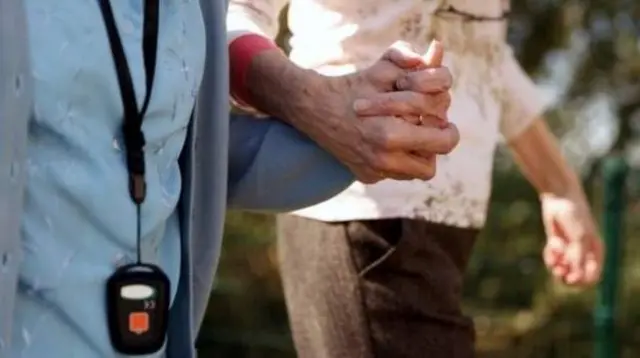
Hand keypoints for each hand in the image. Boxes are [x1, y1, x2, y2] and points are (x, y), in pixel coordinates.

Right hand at [296, 42, 456, 182]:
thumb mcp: (384, 69)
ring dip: (419, 153)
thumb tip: (437, 52)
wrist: (314, 108)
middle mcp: (382, 160)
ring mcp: (373, 172)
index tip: (434, 113)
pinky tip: (388, 140)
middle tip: (428, 126)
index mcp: (390, 135)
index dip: (444, 124)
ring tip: (409, 132)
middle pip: (432, 165)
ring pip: (417, 172)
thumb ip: (414, 63)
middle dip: (436, 143)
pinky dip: (399, 158)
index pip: (444, 140)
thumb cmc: (353, 86)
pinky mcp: (366, 177)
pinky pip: (397, 174)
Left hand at [540, 192, 602, 285]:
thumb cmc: (575, 217)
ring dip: (556, 266)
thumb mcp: (579, 238)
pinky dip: (550, 256)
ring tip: (555, 251)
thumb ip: (578, 258)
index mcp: (596, 254)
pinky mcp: (556, 248)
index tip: (570, 277)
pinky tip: (551, 244)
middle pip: (574, 279)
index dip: (581, 282)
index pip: (592, 278)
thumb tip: (574, 279)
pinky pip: (552, 261)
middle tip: (558, 270)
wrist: (560, 199)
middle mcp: (583, 255)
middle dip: (565, 276)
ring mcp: (569, 252)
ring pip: (561, 271)